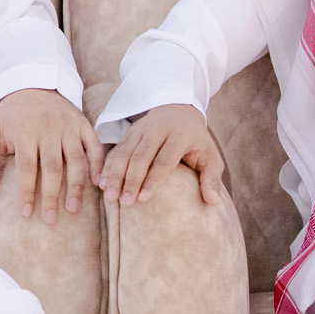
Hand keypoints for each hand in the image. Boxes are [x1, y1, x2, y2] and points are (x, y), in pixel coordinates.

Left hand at [0, 88, 104, 223]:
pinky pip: (94, 146)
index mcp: (25, 131)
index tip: (26, 214)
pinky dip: (97, 165)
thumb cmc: (10, 116)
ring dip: (76, 186)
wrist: (32, 84)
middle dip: (52, 195)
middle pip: (53, 167)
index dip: (26, 191)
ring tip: (73, 209)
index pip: (27, 167)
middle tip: (51, 220)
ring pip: (76, 160)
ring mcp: (68, 126)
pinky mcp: (83, 124)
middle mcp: (49, 128)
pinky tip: (97, 185)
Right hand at [95, 103, 223, 207]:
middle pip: (140, 157)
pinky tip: (101, 183)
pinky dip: (107, 166)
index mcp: (179, 136)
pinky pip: (115, 150)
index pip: (163, 160)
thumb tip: (213, 203)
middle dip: (130, 180)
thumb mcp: (211, 156)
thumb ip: (212, 179)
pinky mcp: (129, 132)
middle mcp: (157, 130)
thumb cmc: (196, 141)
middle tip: (124, 202)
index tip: (143, 198)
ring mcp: (140, 129)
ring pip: (124, 153)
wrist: (178, 110)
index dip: (152, 180)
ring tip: (109, 196)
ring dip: (114, 175)